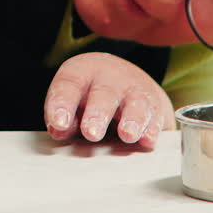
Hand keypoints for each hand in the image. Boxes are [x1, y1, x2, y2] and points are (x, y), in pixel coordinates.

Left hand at [43, 52, 175, 146]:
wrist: (125, 77)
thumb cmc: (89, 94)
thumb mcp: (72, 98)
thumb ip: (63, 117)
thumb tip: (58, 131)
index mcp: (82, 72)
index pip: (69, 85)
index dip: (62, 103)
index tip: (59, 123)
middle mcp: (110, 77)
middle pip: (104, 94)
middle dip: (98, 114)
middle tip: (91, 133)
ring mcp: (134, 89)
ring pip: (134, 103)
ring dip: (131, 120)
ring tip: (127, 135)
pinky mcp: (154, 104)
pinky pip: (154, 116)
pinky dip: (152, 129)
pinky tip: (148, 140)